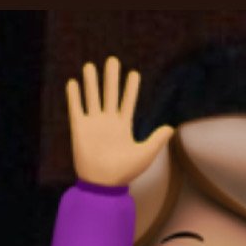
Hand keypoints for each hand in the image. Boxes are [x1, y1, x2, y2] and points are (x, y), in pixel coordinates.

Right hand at [65, 56, 172, 189]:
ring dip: (91, 82)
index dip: (130, 88)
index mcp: (123, 126)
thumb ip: (157, 140)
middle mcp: (108, 122)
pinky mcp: (79, 129)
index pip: (127, 102)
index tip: (134, 74)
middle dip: (111, 78)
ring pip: (92, 98)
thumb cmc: (125, 173)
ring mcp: (93, 124)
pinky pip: (76, 109)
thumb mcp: (145, 155)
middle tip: (113, 60)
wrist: (103, 185)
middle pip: (109, 94)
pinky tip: (73, 83)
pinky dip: (74, 97)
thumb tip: (171, 127)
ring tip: (90, 66)